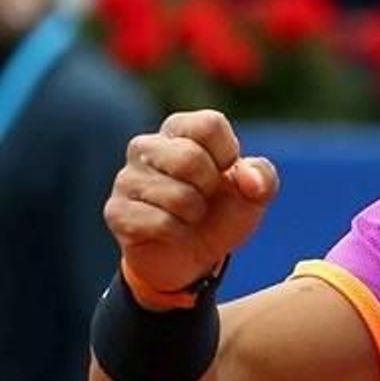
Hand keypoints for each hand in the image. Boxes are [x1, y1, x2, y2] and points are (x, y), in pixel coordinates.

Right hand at [105, 110, 278, 295]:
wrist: (194, 256)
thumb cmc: (222, 212)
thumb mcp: (254, 194)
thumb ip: (263, 177)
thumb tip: (247, 179)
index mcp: (181, 130)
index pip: (209, 124)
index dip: (227, 154)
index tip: (225, 171)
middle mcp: (147, 146)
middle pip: (189, 157)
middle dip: (210, 188)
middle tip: (205, 198)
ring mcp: (127, 178)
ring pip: (175, 194)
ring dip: (194, 214)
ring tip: (188, 215)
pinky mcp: (116, 211)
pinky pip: (159, 222)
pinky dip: (178, 233)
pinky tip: (172, 231)